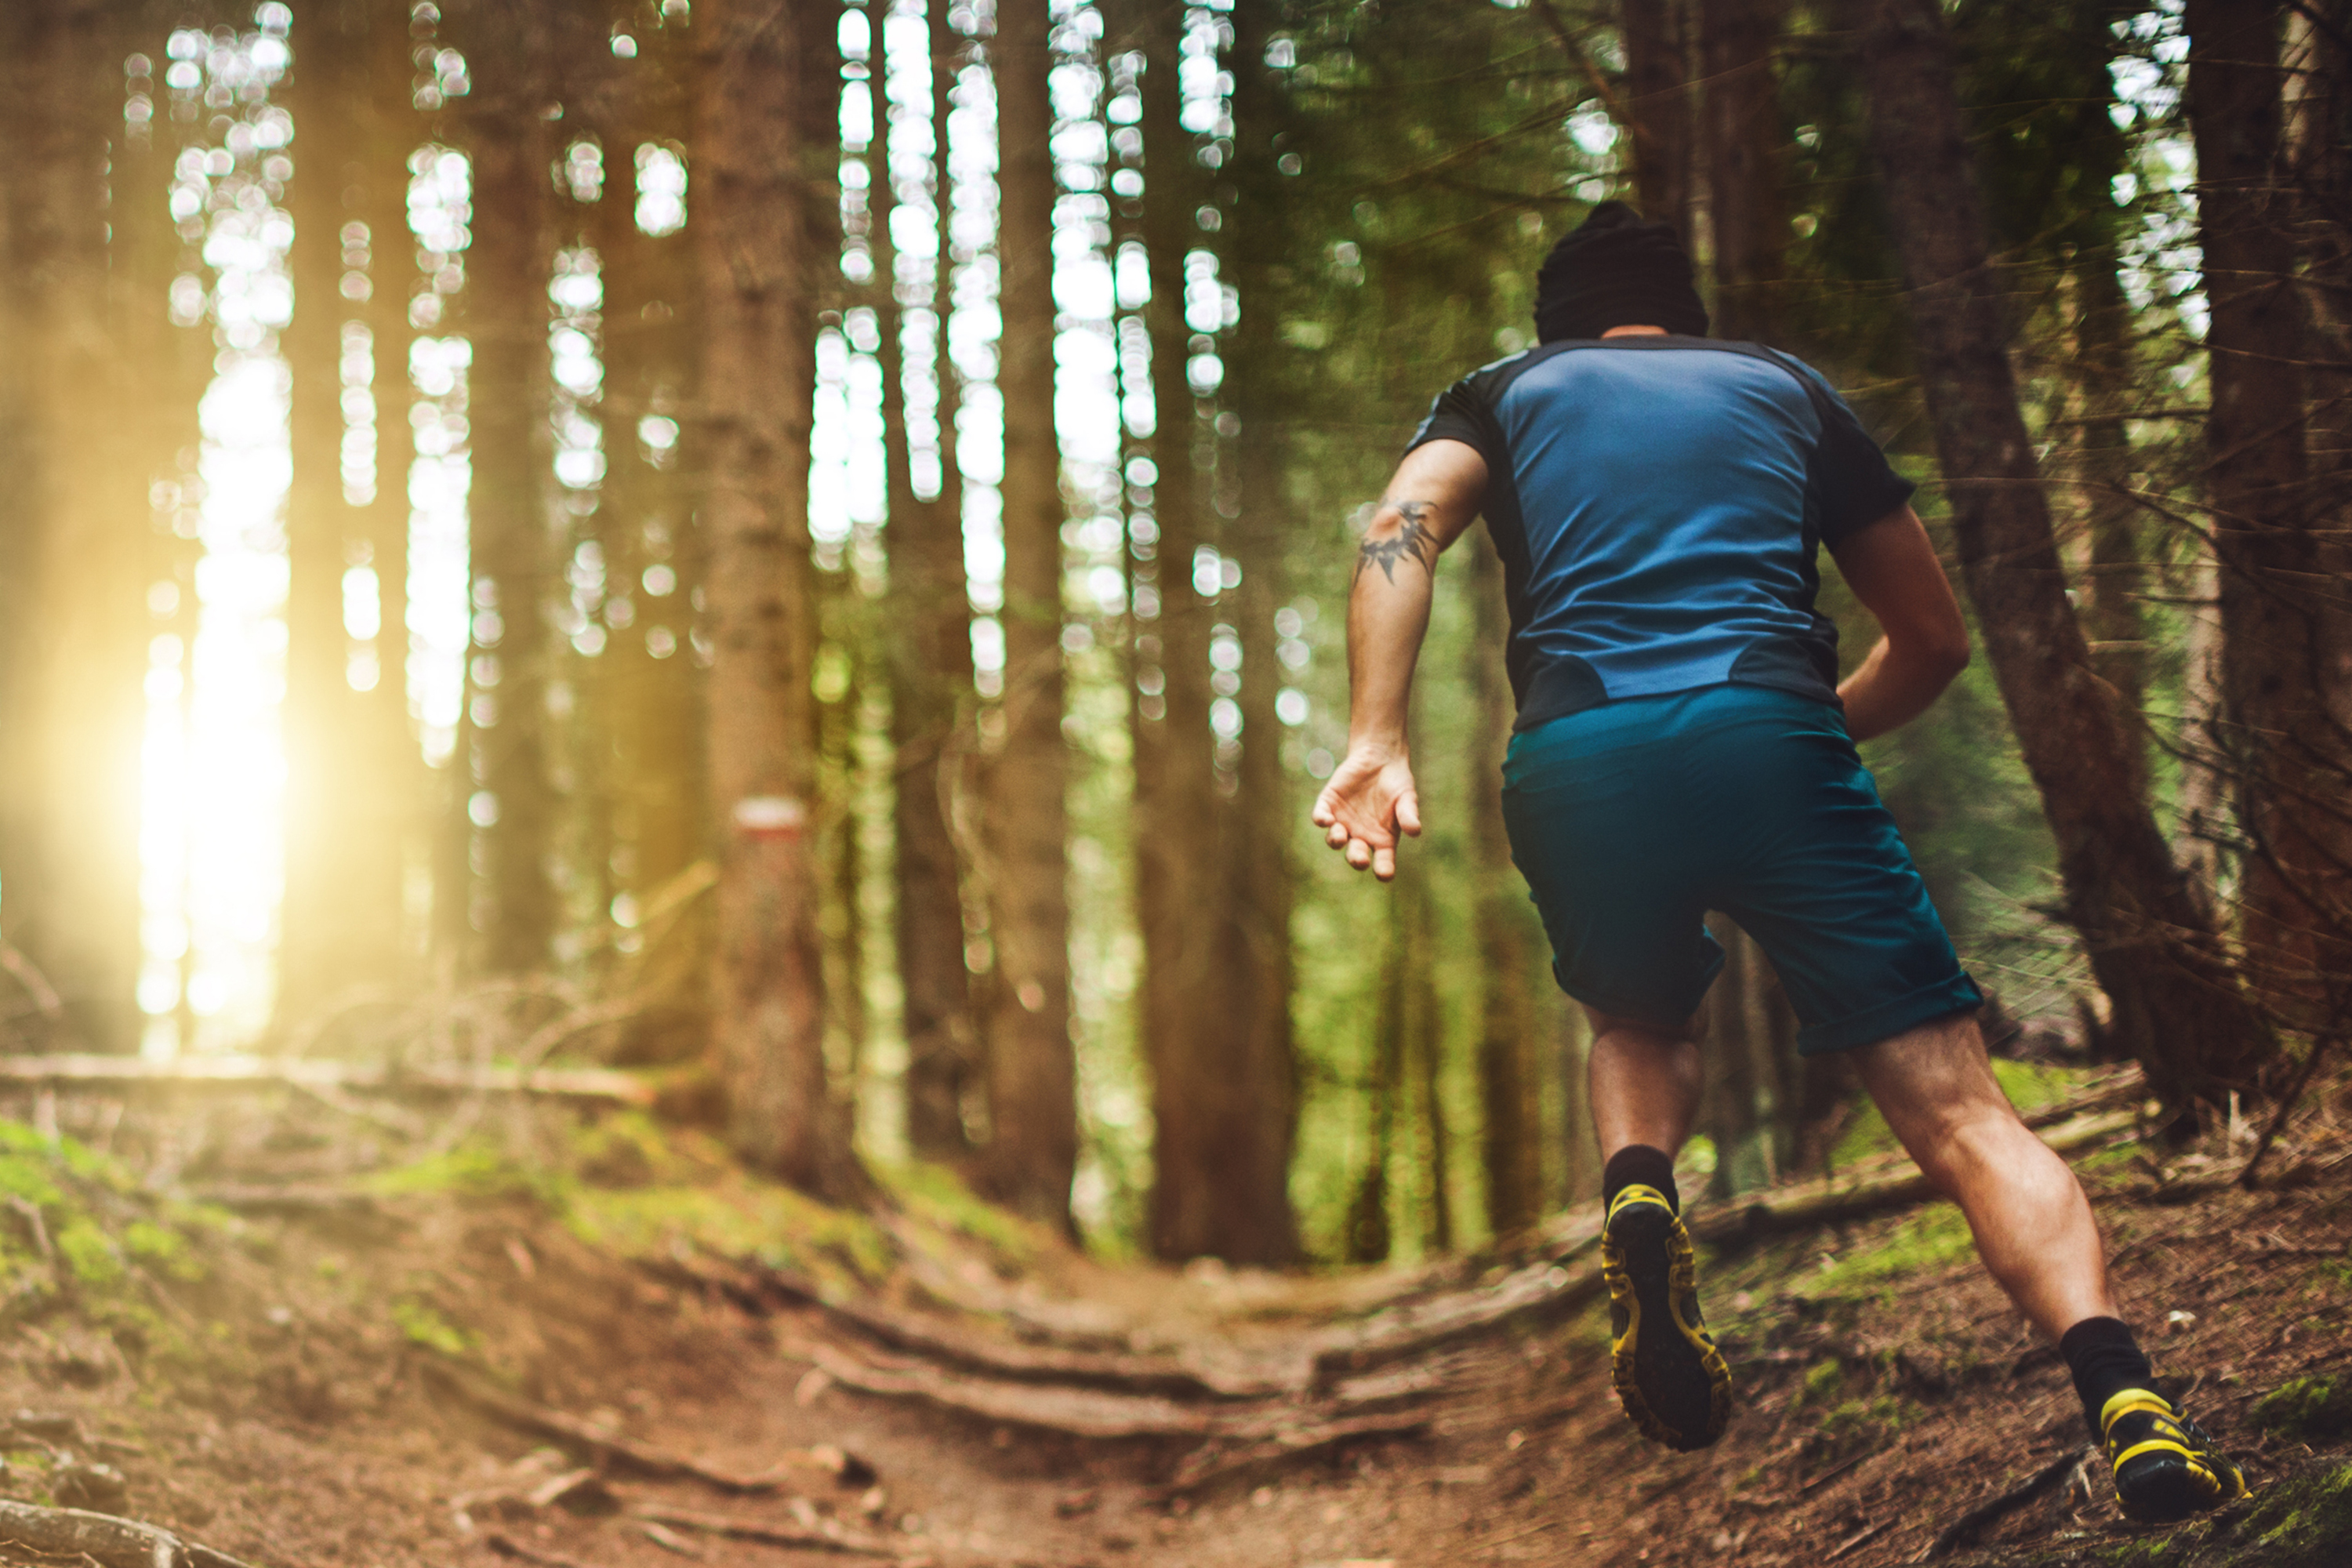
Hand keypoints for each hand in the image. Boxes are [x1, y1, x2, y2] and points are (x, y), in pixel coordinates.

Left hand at [1310, 741, 1420, 881]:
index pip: (1383, 863)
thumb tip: (1415, 830)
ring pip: (1335, 839)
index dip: (1383, 871)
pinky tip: (1325, 819)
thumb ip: (1408, 814)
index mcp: (1383, 840)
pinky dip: (1321, 819)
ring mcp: (1343, 822)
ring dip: (1336, 840)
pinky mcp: (1329, 805)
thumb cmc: (1397, 783)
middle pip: (1356, 855)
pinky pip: (1321, 817)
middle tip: (1360, 859)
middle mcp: (1361, 836)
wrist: (1380, 758)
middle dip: (1357, 859)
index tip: (1384, 873)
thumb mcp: (1407, 797)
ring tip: (1341, 835)